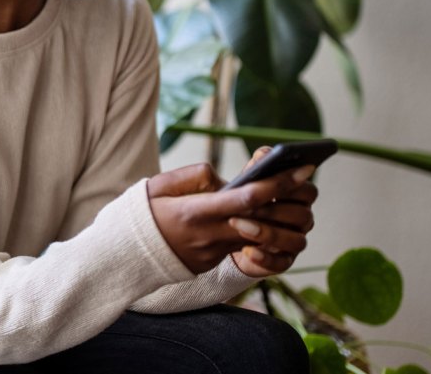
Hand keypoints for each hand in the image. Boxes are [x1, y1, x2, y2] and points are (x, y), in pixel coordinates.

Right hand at [146, 148, 315, 275]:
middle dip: (289, 199)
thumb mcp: (159, 186)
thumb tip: (223, 178)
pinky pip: (241, 245)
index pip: (246, 199)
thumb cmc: (140, 214)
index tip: (300, 169)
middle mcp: (209, 236)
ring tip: (287, 196)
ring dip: (277, 217)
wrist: (124, 255)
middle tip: (307, 177)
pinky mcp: (212, 262)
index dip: (277, 184)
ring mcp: (213, 253)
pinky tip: (263, 214)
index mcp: (195, 213)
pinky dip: (255, 229)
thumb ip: (194, 176)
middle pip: (262, 219)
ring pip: (258, 236)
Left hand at [228, 147, 318, 277]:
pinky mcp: (282, 261)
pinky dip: (265, 258)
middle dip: (276, 209)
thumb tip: (265, 153)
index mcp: (298, 197)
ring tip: (240, 225)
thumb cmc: (243, 200)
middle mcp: (302, 219)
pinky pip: (281, 264)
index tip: (274, 182)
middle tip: (250, 206)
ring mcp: (294, 241)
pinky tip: (246, 250)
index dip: (293, 187)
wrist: (228, 233)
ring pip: (296, 240)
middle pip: (304, 215)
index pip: (309, 191)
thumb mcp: (247, 181)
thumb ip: (258, 166)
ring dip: (268, 232)